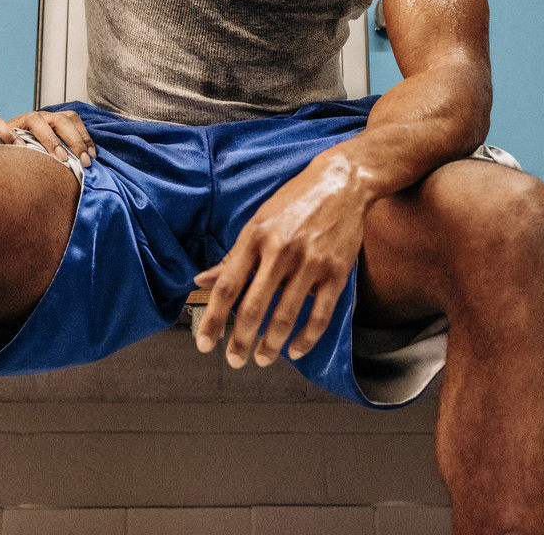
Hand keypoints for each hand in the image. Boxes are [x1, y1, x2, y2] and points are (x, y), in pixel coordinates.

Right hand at [0, 109, 96, 168]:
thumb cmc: (22, 151)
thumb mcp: (43, 152)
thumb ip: (61, 155)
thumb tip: (85, 168)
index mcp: (50, 121)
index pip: (72, 120)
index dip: (84, 137)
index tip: (92, 158)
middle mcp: (36, 118)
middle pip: (60, 120)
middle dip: (75, 141)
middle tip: (82, 162)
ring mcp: (17, 121)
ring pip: (35, 120)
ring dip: (50, 139)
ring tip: (60, 158)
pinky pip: (1, 125)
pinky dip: (10, 135)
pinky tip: (19, 150)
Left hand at [192, 154, 367, 366]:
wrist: (342, 182)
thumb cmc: (294, 201)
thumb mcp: (259, 221)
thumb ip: (233, 256)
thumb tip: (201, 280)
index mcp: (256, 236)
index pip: (228, 285)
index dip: (213, 318)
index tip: (204, 344)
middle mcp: (281, 250)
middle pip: (254, 306)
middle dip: (240, 340)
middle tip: (233, 360)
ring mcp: (310, 262)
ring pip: (285, 315)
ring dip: (270, 345)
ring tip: (261, 359)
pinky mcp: (336, 272)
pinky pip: (319, 315)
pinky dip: (306, 338)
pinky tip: (295, 350)